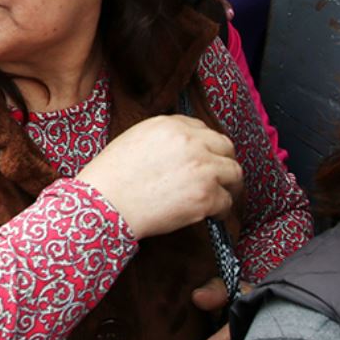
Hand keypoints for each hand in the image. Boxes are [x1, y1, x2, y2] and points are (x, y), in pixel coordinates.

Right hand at [76, 113, 240, 239]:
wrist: (105, 204)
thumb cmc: (112, 176)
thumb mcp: (135, 139)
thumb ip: (164, 137)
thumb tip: (184, 147)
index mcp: (172, 125)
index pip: (203, 128)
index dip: (205, 145)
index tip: (203, 157)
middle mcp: (191, 143)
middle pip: (225, 146)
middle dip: (223, 161)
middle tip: (219, 176)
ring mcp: (202, 170)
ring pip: (234, 173)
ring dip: (227, 185)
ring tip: (219, 195)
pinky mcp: (206, 197)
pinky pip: (226, 202)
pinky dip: (219, 210)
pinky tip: (208, 214)